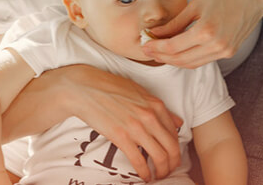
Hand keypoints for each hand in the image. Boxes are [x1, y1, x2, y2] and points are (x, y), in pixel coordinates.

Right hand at [53, 64, 183, 181]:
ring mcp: (136, 128)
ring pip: (160, 157)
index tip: (171, 155)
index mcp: (156, 104)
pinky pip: (139, 161)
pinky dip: (145, 173)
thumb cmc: (109, 87)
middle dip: (173, 163)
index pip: (175, 132)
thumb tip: (178, 122)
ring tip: (159, 176)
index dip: (176, 148)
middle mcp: (150, 116)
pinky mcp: (121, 137)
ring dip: (162, 171)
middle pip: (172, 147)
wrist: (84, 88)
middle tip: (169, 170)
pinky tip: (145, 176)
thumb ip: (159, 108)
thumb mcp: (139, 92)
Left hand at [143, 0, 262, 68]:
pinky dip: (188, 58)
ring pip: (191, 63)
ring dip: (174, 60)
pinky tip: (178, 51)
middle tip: (149, 50)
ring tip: (160, 51)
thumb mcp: (195, 6)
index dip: (156, 48)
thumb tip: (155, 34)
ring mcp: (224, 51)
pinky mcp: (229, 52)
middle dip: (162, 56)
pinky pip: (203, 60)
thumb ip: (174, 24)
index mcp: (206, 31)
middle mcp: (216, 45)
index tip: (145, 44)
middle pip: (181, 59)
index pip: (173, 47)